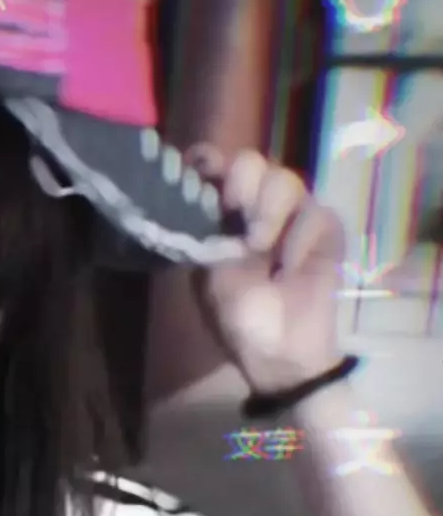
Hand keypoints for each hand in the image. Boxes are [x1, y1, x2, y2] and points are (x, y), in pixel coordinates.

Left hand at [185, 145, 346, 393]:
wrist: (280, 355)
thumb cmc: (240, 318)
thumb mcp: (209, 276)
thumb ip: (202, 232)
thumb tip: (190, 189)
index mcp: (223, 215)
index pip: (214, 168)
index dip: (207, 161)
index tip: (203, 170)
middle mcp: (257, 206)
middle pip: (252, 163)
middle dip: (243, 184)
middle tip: (238, 217)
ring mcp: (294, 216)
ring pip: (287, 180)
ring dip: (270, 210)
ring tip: (261, 247)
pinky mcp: (326, 232)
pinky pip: (317, 214)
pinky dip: (301, 237)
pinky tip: (290, 267)